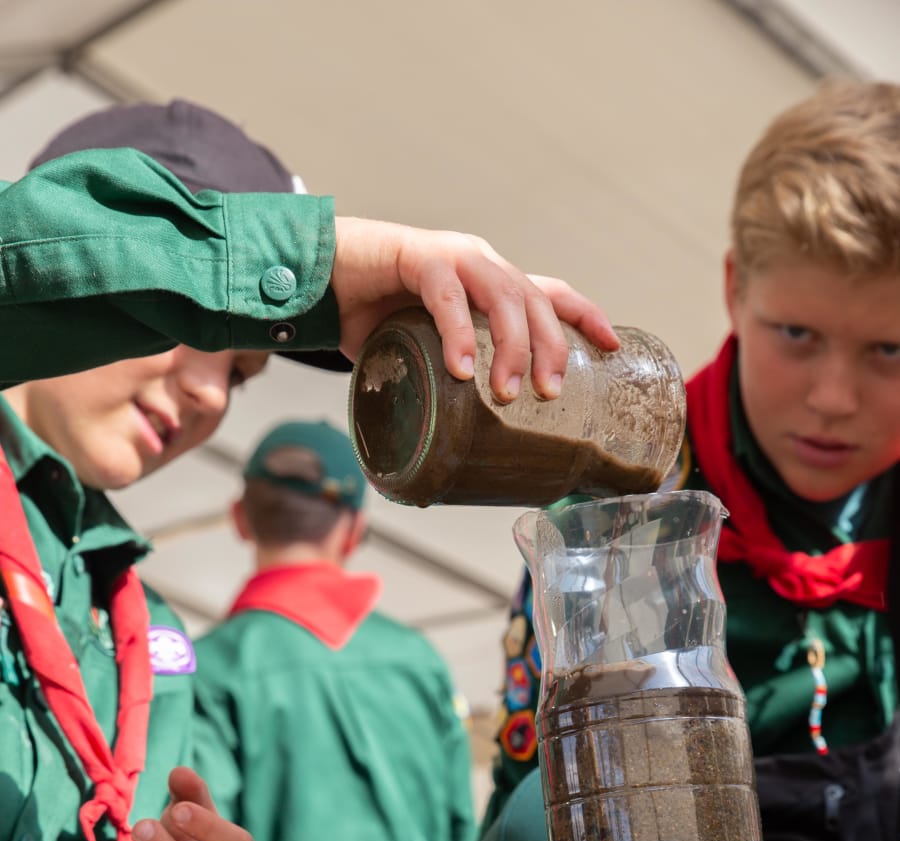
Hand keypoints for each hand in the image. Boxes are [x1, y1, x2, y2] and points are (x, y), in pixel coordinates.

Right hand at [331, 218, 617, 401]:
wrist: (319, 278)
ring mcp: (453, 257)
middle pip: (536, 299)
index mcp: (489, 284)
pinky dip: (459, 334)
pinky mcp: (417, 257)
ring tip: (507, 391)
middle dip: (551, 347)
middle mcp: (480, 265)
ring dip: (512, 345)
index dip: (585, 315)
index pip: (551, 293)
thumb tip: (457, 446)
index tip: (612, 345)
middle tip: (550, 393)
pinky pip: (448, 297)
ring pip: (504, 295)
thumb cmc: (370, 315)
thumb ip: (443, 380)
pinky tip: (462, 368)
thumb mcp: (420, 350)